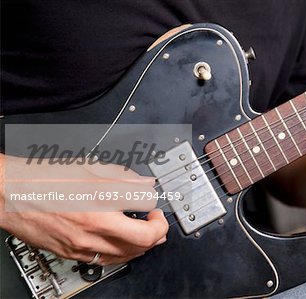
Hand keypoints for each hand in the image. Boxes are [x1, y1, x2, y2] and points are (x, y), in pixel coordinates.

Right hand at [0, 155, 168, 264]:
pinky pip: (105, 260)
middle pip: (143, 241)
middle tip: (158, 223)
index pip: (146, 216)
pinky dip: (122, 253)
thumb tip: (143, 182)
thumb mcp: (89, 168)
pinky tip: (123, 245)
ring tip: (147, 235)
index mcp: (100, 204)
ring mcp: (82, 244)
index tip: (156, 207)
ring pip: (127, 255)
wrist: (10, 194)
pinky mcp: (71, 253)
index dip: (157, 213)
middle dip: (158, 232)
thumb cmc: (43, 178)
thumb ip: (122, 177)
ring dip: (143, 246)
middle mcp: (93, 228)